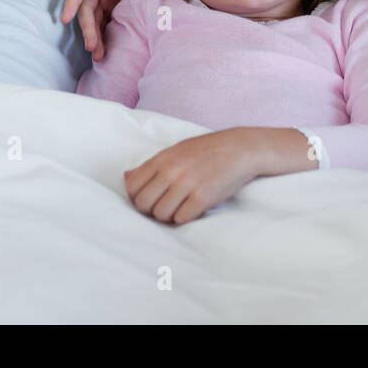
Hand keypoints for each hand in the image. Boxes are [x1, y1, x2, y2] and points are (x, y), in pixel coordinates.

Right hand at [60, 0, 151, 56]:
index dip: (72, 1)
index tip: (65, 18)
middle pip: (86, 5)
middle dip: (87, 27)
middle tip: (92, 46)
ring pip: (93, 17)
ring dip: (94, 35)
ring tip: (98, 56)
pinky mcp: (111, 5)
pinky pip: (103, 21)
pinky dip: (103, 35)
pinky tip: (104, 51)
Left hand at [124, 129, 262, 224]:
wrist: (241, 149)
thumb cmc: (207, 150)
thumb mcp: (177, 151)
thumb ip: (151, 165)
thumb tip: (126, 177)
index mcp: (163, 158)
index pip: (132, 187)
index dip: (137, 197)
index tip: (150, 198)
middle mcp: (172, 170)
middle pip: (143, 204)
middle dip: (151, 210)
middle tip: (164, 206)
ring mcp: (187, 184)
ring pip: (161, 214)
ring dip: (168, 216)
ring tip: (179, 207)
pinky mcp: (203, 198)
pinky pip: (181, 219)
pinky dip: (183, 218)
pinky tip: (191, 208)